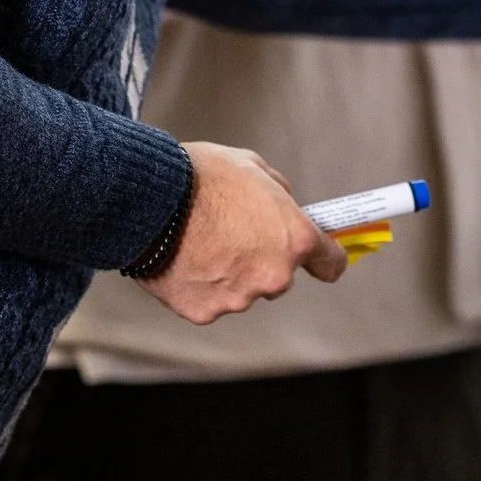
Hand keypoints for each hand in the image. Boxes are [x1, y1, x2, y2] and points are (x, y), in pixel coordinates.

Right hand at [135, 141, 345, 324]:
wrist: (150, 199)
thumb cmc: (202, 176)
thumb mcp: (254, 168)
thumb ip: (279, 196)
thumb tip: (286, 209)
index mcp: (295, 238)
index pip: (331, 265)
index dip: (323, 259)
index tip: (317, 257)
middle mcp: (274, 275)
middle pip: (280, 278)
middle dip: (263, 261)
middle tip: (233, 235)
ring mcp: (239, 297)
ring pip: (243, 291)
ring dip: (230, 274)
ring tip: (201, 243)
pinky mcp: (205, 312)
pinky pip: (210, 301)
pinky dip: (200, 286)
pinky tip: (184, 260)